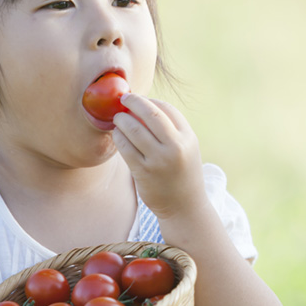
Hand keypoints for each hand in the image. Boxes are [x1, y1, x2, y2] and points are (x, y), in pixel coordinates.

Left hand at [111, 94, 207, 220]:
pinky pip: (125, 147)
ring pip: (134, 129)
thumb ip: (172, 130)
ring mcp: (159, 160)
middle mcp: (175, 147)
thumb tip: (146, 107)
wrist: (185, 206)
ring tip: (117, 118)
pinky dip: (118, 137)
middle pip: (151, 114)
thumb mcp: (187, 149)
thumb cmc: (182, 174)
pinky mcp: (143, 172)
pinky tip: (117, 134)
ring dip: (122, 119)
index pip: (168, 109)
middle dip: (134, 102)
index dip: (151, 101)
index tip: (140, 99)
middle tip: (124, 99)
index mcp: (188, 138)